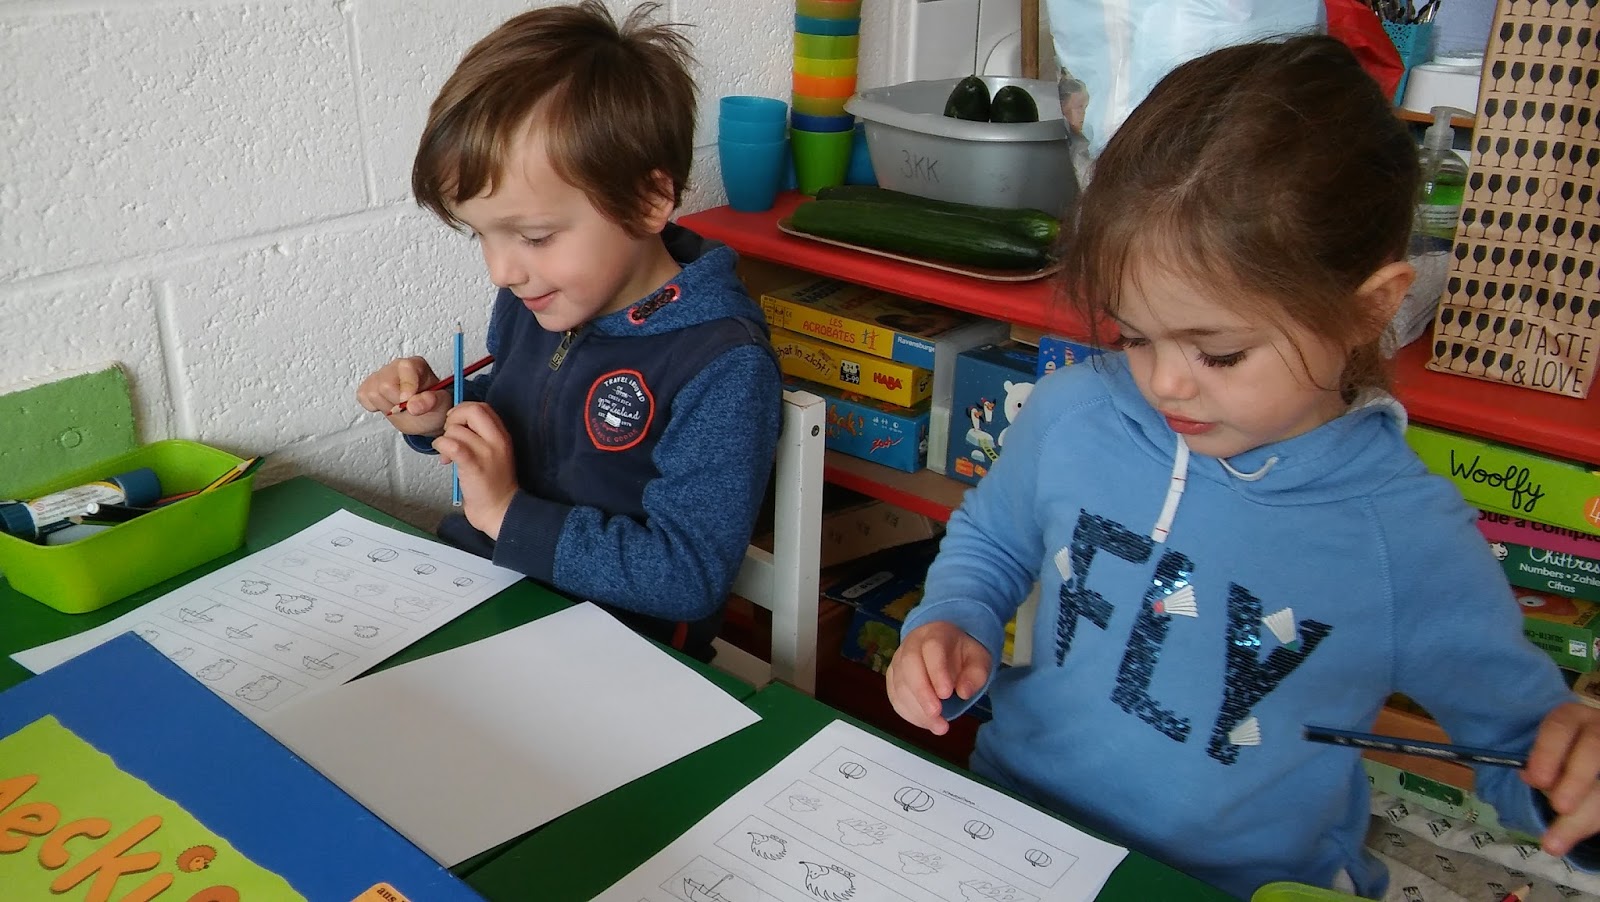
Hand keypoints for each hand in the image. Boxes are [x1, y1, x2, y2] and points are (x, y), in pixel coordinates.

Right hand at [356, 356, 448, 435]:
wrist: (426, 416)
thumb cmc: (434, 406)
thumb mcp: (441, 405)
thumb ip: (430, 402)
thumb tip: (413, 405)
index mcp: (417, 365)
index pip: (406, 368)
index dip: (407, 386)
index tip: (409, 401)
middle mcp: (397, 366)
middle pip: (385, 385)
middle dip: (397, 403)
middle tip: (409, 407)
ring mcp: (381, 375)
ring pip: (372, 393)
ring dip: (387, 406)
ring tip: (400, 407)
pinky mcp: (368, 386)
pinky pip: (363, 397)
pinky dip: (374, 406)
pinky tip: (388, 405)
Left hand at [433, 401, 518, 538]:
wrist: (499, 510)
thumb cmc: (493, 485)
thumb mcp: (494, 453)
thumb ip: (481, 436)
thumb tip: (456, 423)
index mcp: (502, 436)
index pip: (482, 407)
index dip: (464, 411)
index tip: (457, 425)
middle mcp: (497, 441)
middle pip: (472, 410)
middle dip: (454, 418)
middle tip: (450, 436)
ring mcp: (487, 453)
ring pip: (456, 430)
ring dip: (445, 440)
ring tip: (448, 456)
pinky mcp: (474, 466)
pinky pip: (453, 445)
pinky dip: (442, 447)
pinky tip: (444, 458)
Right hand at [885, 621, 991, 736]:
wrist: (943, 646)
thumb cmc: (962, 654)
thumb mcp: (979, 659)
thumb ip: (976, 675)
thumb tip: (964, 693)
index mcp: (935, 634)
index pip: (931, 648)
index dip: (937, 671)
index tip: (947, 694)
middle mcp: (911, 644)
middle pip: (909, 665)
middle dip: (922, 692)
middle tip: (937, 714)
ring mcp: (898, 660)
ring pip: (899, 683)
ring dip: (916, 708)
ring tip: (938, 726)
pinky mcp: (892, 677)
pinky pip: (894, 696)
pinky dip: (908, 713)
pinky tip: (926, 723)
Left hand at [1524, 702, 1599, 856]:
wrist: (1589, 759)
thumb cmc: (1561, 752)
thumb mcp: (1549, 750)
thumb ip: (1540, 763)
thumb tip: (1530, 777)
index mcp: (1572, 717)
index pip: (1559, 727)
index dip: (1547, 752)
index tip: (1536, 779)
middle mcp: (1599, 729)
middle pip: (1594, 750)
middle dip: (1576, 780)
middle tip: (1558, 808)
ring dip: (1585, 816)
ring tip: (1553, 844)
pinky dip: (1593, 823)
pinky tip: (1569, 837)